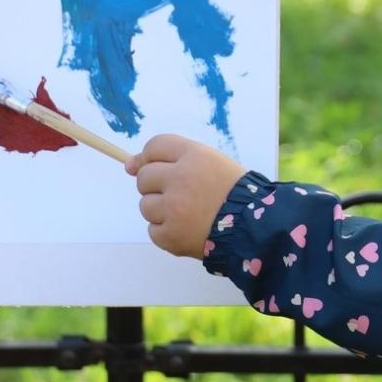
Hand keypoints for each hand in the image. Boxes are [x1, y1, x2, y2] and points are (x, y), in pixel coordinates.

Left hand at [125, 134, 247, 258]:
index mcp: (194, 156)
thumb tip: (128, 165)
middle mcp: (180, 178)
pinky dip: (166, 231)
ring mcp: (173, 209)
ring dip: (161, 210)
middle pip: (144, 177)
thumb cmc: (233, 192)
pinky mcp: (170, 235)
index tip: (157, 167)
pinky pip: (153, 230)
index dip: (152, 157)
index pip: (154, 146)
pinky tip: (187, 229)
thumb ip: (172, 159)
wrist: (254, 228)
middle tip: (181, 195)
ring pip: (145, 205)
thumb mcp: (211, 162)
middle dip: (156, 186)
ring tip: (187, 214)